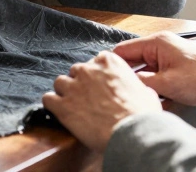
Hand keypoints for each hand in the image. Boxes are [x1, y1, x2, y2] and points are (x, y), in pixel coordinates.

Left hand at [42, 51, 162, 151]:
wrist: (131, 133)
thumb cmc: (141, 114)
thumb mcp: (147, 93)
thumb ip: (135, 85)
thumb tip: (141, 91)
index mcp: (108, 62)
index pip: (94, 61)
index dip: (96, 76)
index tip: (99, 86)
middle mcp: (88, 69)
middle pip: (76, 71)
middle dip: (80, 84)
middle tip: (88, 100)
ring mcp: (73, 86)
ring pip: (60, 83)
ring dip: (65, 93)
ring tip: (74, 107)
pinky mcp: (62, 104)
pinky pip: (48, 99)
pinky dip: (52, 106)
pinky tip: (60, 113)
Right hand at [111, 32, 195, 112]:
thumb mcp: (168, 84)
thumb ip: (142, 82)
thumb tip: (124, 82)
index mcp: (157, 43)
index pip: (124, 50)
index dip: (113, 65)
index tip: (105, 79)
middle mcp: (161, 48)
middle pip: (134, 62)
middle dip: (130, 79)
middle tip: (124, 94)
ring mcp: (168, 60)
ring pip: (146, 73)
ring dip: (145, 87)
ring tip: (144, 98)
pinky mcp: (175, 71)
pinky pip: (158, 80)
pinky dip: (157, 90)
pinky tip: (159, 102)